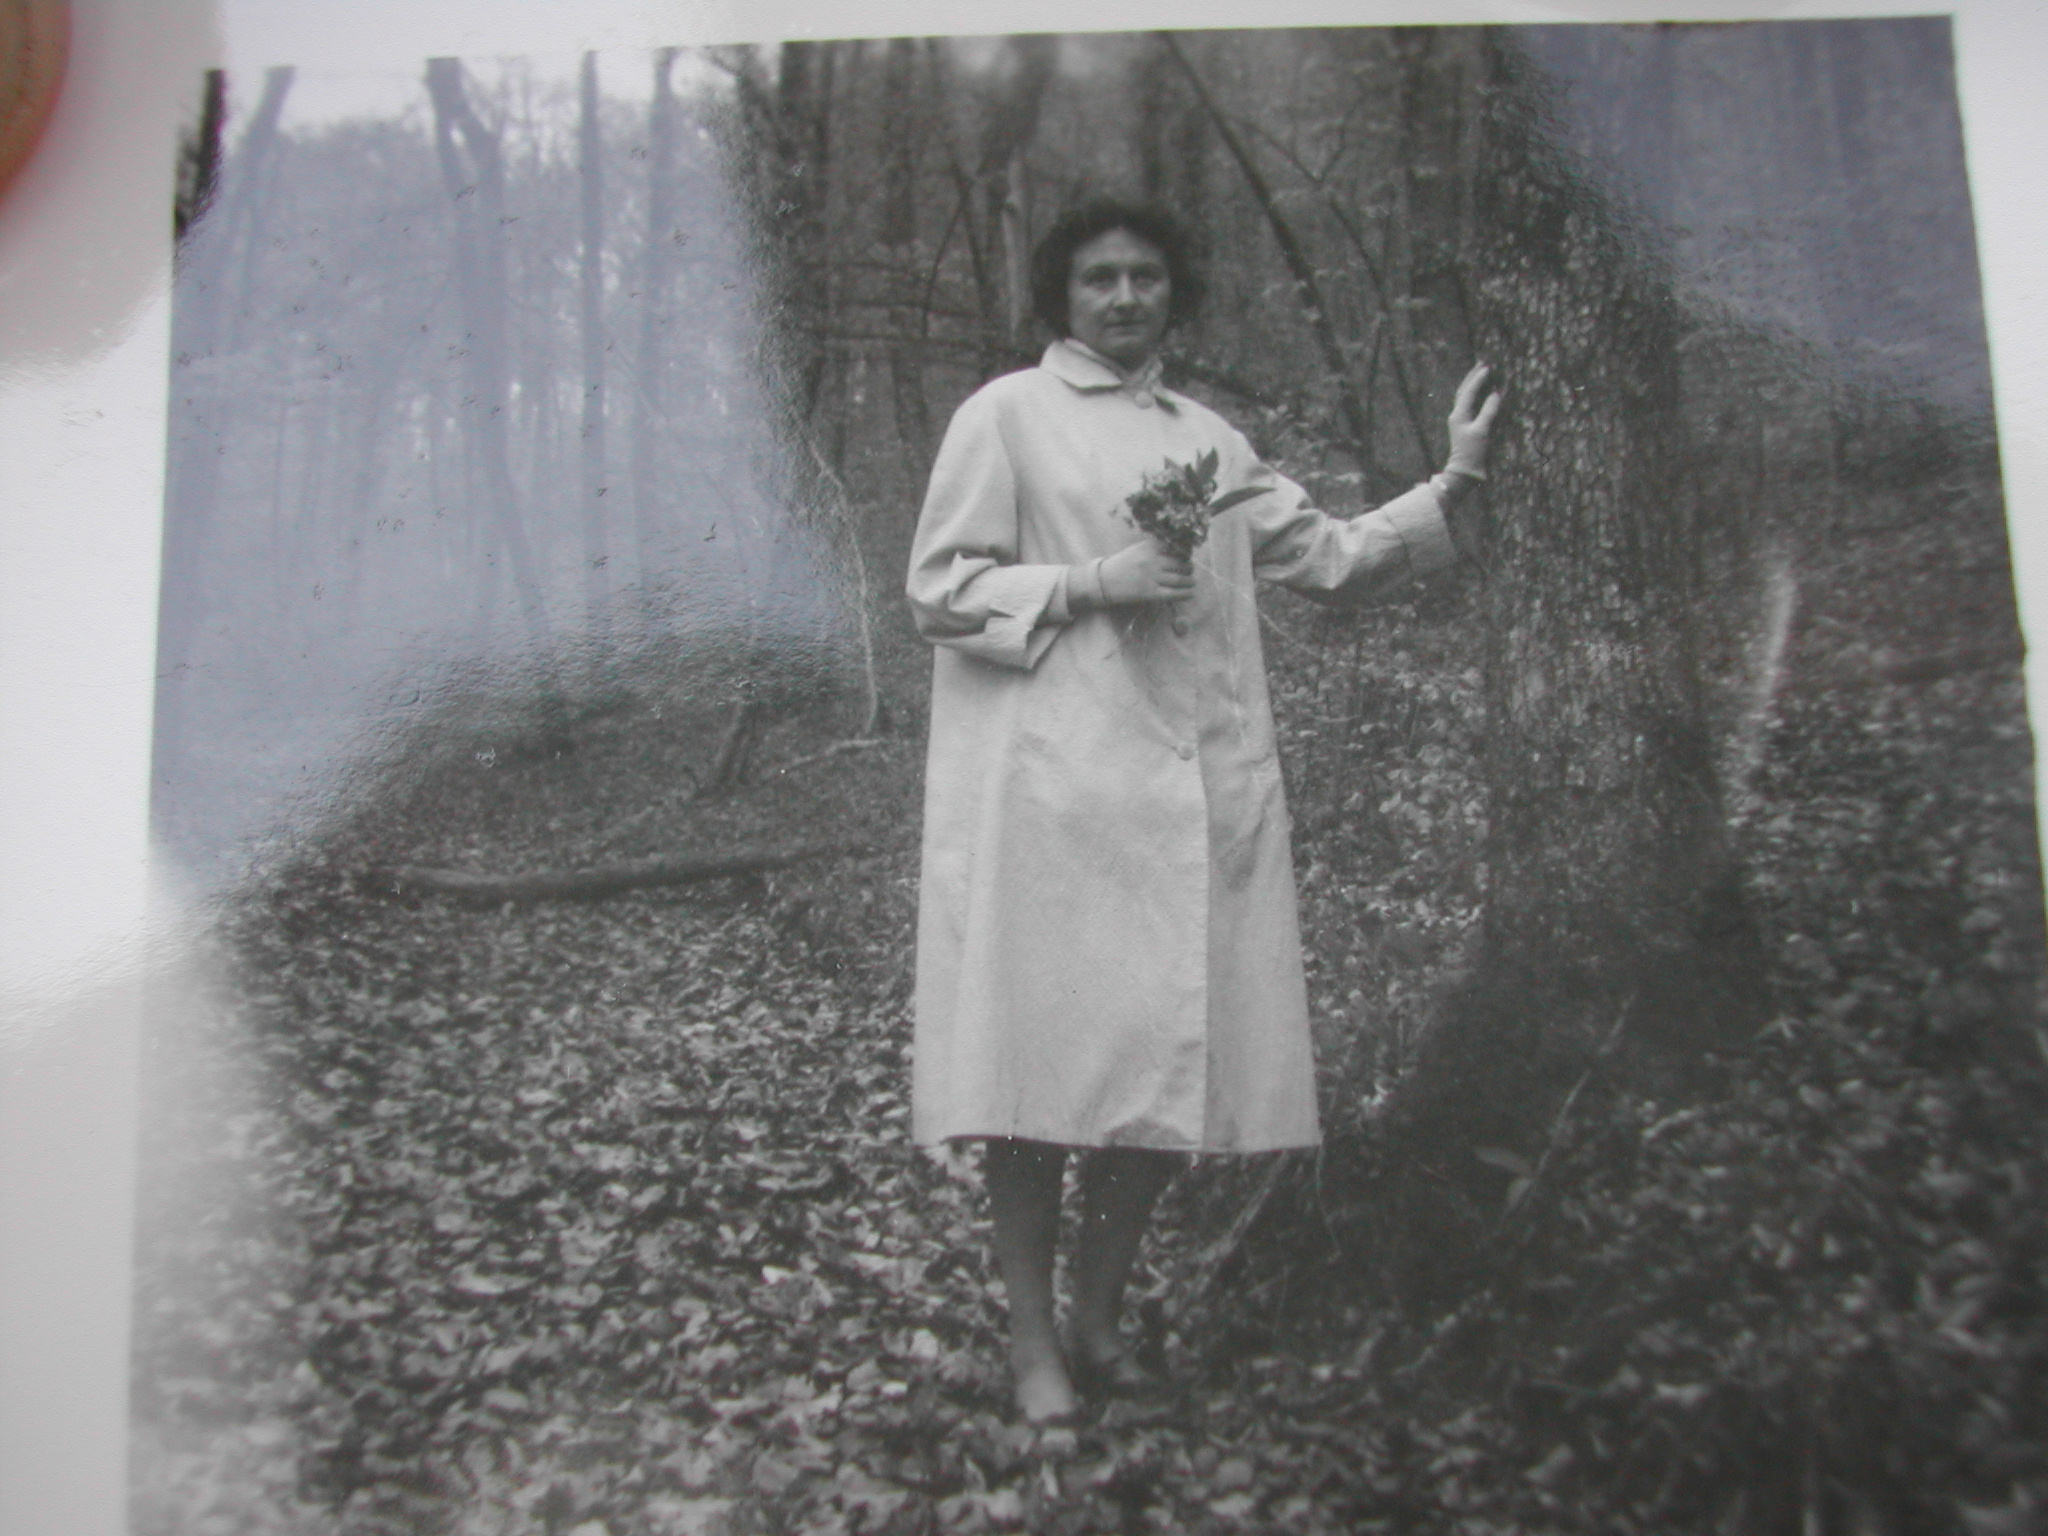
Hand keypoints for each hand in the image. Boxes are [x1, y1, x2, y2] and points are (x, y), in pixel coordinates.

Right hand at [1093, 537, 1193, 607]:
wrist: (1103, 581)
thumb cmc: (1121, 565)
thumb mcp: (1137, 549)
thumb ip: (1155, 548)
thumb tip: (1179, 552)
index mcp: (1149, 547)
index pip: (1175, 548)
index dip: (1185, 553)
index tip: (1188, 557)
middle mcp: (1152, 560)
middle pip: (1180, 564)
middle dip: (1189, 568)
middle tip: (1190, 570)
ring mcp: (1151, 577)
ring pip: (1179, 579)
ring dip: (1189, 581)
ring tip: (1192, 582)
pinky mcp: (1150, 593)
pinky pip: (1173, 594)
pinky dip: (1184, 594)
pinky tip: (1190, 593)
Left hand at [1445, 362, 1502, 478]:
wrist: (1464, 471)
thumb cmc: (1472, 452)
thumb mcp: (1482, 431)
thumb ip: (1488, 411)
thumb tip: (1495, 394)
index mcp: (1459, 414)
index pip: (1469, 392)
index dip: (1479, 379)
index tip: (1488, 368)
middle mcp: (1457, 415)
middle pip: (1464, 391)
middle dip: (1473, 377)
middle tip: (1483, 363)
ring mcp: (1460, 421)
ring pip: (1465, 397)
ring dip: (1473, 384)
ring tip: (1482, 373)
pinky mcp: (1464, 427)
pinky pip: (1469, 405)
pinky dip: (1475, 396)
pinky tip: (1480, 394)